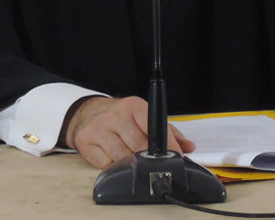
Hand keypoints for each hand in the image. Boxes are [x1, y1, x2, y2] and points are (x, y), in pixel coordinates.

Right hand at [60, 95, 195, 168]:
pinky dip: (114, 168)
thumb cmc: (123, 118)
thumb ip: (168, 132)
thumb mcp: (144, 118)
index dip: (167, 145)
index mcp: (133, 105)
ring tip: (132, 159)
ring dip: (131, 164)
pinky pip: (106, 165)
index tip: (177, 158)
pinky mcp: (85, 141)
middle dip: (149, 159)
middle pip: (139, 146)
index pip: (153, 126)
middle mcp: (115, 114)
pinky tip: (115, 159)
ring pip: (123, 158)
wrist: (90, 113)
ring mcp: (99, 128)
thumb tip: (189, 147)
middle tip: (155, 165)